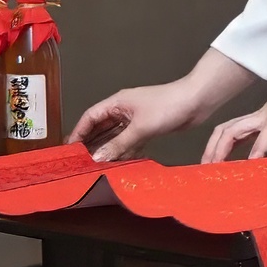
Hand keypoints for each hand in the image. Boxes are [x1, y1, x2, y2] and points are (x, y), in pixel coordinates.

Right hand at [71, 48, 254, 161]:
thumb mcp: (140, 127)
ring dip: (108, 149)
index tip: (70, 148)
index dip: (79, 132)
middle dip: (91, 143)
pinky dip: (124, 151)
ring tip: (96, 166)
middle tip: (80, 161)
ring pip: (116, 136)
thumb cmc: (168, 106)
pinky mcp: (148, 127)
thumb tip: (99, 158)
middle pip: (101, 127)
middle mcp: (124, 110)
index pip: (90, 117)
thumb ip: (119, 144)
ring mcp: (136, 119)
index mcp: (117, 103)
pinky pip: (130, 141)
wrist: (196, 101)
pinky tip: (120, 163)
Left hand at [202, 44, 266, 162]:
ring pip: (233, 132)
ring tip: (215, 168)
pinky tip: (252, 164)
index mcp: (264, 118)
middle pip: (225, 131)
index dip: (223, 147)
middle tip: (206, 168)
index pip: (236, 133)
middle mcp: (259, 117)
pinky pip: (263, 137)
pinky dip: (256, 151)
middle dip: (213, 150)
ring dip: (222, 151)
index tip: (218, 162)